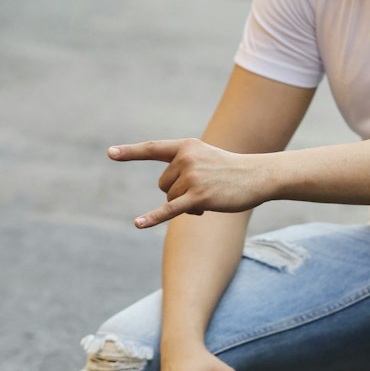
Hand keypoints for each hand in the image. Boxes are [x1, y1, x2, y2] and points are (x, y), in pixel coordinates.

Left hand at [108, 138, 272, 227]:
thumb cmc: (232, 170)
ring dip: (187, 204)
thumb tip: (170, 200)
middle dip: (179, 192)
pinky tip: (137, 224)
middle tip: (206, 188)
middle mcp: (186, 159)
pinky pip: (169, 210)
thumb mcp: (206, 160)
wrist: (258, 175)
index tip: (110, 154)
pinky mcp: (199, 197)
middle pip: (163, 184)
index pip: (153, 149)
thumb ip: (184, 170)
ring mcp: (192, 178)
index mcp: (186, 146)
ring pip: (170, 199)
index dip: (130, 152)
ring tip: (211, 196)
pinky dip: (153, 217)